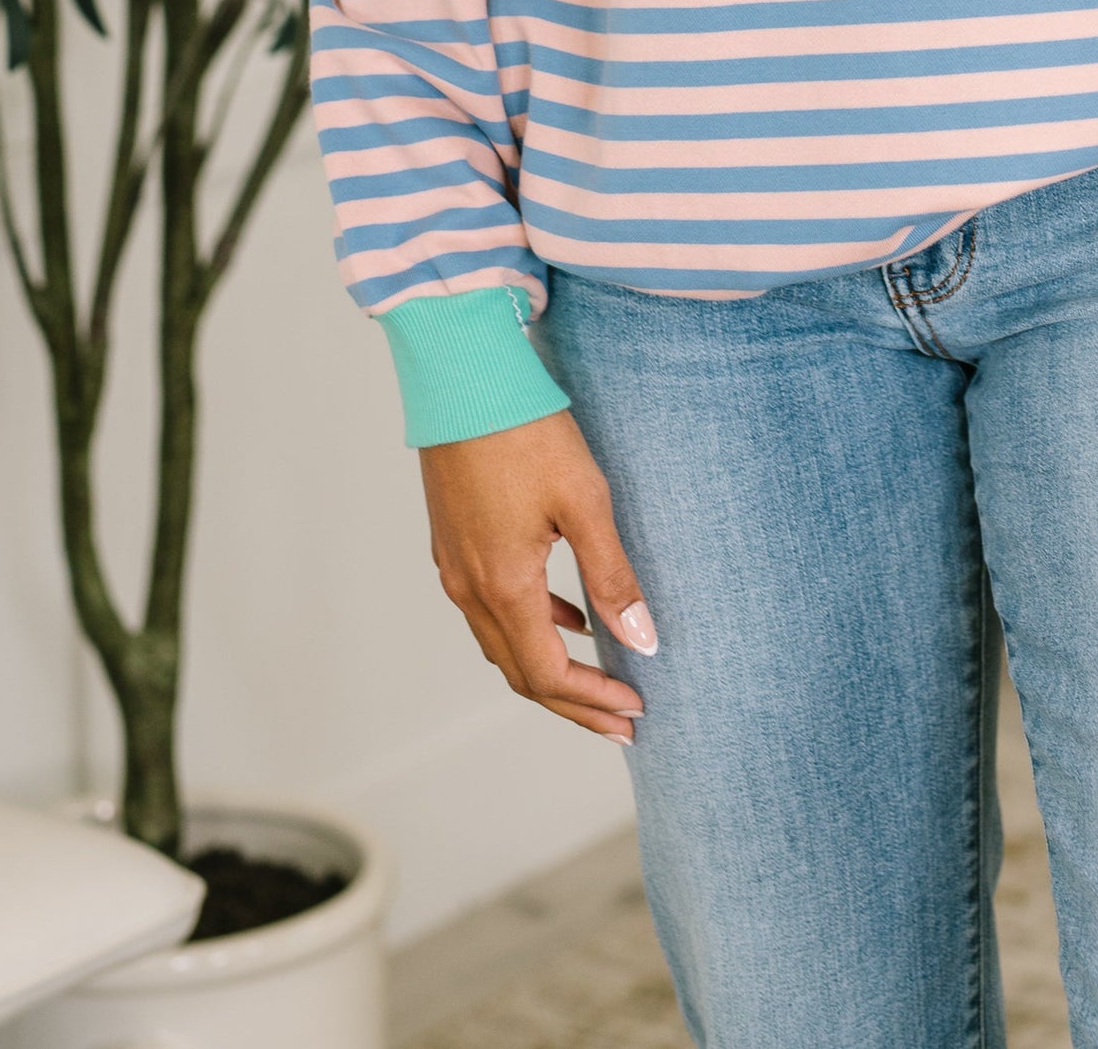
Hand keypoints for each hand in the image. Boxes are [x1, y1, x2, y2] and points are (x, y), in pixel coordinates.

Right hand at [420, 409, 655, 741]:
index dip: (592, 701)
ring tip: (599, 679)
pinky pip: (490, 609)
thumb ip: (612, 576)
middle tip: (622, 720)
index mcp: (502, 586)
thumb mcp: (585, 501)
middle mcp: (470, 587)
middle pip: (521, 673)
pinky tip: (566, 614)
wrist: (463, 377)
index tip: (636, 709)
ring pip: (502, 644)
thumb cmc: (526, 432)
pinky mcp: (453, 540)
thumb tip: (643, 641)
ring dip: (549, 670)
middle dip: (574, 703)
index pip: (547, 676)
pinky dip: (530, 627)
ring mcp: (455, 565)